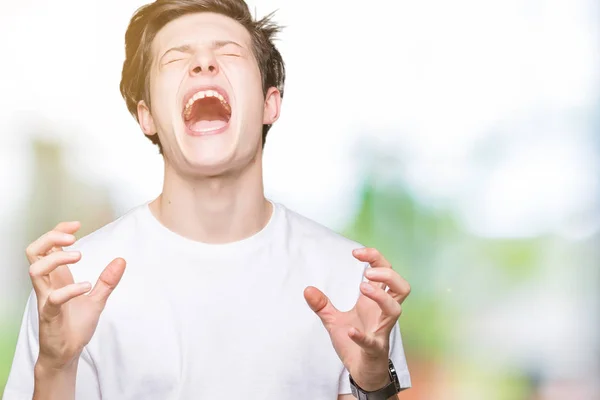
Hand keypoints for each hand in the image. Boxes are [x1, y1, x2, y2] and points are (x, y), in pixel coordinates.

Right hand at [26, 221, 125, 371]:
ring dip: (57, 259)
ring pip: (35, 270)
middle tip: (72, 238)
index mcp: (56, 278)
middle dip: (50, 238)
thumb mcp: (97, 299)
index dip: (57, 232)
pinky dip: (69, 290)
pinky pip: (52, 299)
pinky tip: (86, 287)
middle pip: (34, 252)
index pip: (47, 246)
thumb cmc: (75, 325)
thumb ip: (108, 280)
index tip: (76, 225)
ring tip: (79, 257)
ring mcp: (46, 299)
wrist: (67, 353)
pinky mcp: (49, 315)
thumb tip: (121, 260)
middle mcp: (48, 285)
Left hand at [304, 248, 409, 390]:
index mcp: (374, 301)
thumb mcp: (333, 321)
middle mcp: (382, 313)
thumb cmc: (354, 342)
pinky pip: (373, 341)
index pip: (385, 272)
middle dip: (388, 273)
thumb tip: (307, 289)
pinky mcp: (375, 349)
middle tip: (367, 272)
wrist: (360, 371)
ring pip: (396, 309)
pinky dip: (361, 336)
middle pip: (401, 286)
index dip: (376, 257)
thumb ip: (322, 305)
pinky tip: (350, 331)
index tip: (356, 253)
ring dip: (381, 296)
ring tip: (363, 288)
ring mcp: (381, 330)